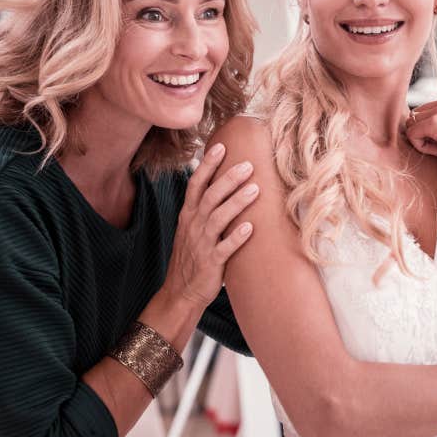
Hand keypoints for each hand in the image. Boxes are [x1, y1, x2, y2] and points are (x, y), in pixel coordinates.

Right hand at [167, 143, 258, 307]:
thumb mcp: (193, 227)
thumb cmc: (193, 255)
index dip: (208, 165)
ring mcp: (202, 244)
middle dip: (228, 179)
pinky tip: (251, 227)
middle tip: (248, 165)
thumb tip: (226, 180)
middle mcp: (194, 225)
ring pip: (218, 218)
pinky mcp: (211, 263)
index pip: (196, 184)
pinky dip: (237, 237)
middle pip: (210, 196)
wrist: (181, 291)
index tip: (221, 145)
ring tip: (255, 190)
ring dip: (236, 203)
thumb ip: (206, 206)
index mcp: (189, 214)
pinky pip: (224, 248)